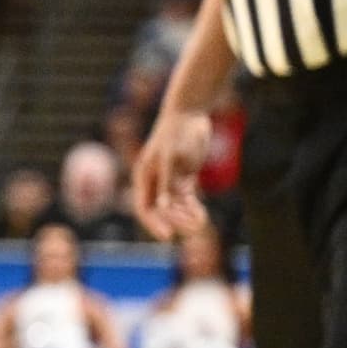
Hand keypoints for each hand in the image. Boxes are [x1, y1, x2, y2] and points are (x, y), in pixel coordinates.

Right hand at [132, 104, 214, 237]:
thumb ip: (168, 182)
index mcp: (144, 175)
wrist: (190, 111)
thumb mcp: (173, 158)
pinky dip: (193, 208)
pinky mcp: (183, 176)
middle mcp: (154, 180)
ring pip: (175, 207)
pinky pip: (186, 199)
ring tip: (202, 222)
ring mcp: (169, 179)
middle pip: (161, 210)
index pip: (144, 207)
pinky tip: (202, 215)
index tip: (168, 236)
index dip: (154, 223)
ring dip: (186, 217)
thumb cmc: (178, 132)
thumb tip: (164, 207)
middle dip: (175, 221)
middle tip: (195, 229)